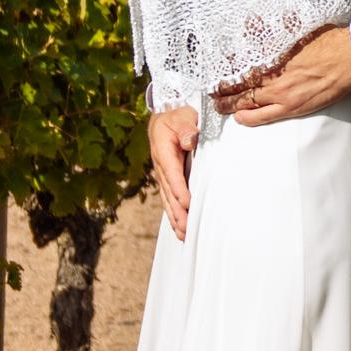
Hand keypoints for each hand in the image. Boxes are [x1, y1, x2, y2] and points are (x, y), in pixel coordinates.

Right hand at [148, 105, 197, 240]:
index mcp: (162, 150)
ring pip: (167, 199)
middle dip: (177, 212)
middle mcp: (160, 166)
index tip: (186, 203)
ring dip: (175, 217)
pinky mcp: (167, 180)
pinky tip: (180, 228)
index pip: (171, 172)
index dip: (179, 188)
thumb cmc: (177, 117)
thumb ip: (186, 128)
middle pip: (168, 192)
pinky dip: (174, 214)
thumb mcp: (183, 116)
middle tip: (186, 229)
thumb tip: (190, 140)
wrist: (165, 118)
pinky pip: (169, 199)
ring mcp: (162, 175)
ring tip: (184, 235)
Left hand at [215, 24, 350, 124]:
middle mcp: (273, 75)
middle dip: (223, 90)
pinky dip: (249, 118)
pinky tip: (239, 118)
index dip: (225, 70)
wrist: (350, 56)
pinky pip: (265, 116)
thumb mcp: (297, 27)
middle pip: (239, 85)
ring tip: (219, 105)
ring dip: (230, 104)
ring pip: (247, 102)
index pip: (240, 65)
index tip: (215, 71)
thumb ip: (274, 25)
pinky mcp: (293, 107)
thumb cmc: (328, 40)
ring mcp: (282, 93)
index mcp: (272, 55)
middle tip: (211, 92)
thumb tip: (252, 20)